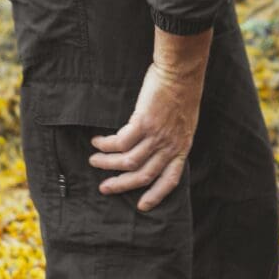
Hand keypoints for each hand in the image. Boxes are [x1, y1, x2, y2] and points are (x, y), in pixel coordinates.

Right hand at [91, 30, 210, 209]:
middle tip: (105, 188)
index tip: (142, 206)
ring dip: (108, 163)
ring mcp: (157, 135)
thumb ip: (172, 138)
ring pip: (128, 160)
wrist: (181, 72)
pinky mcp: (143, 123)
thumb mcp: (184, 122)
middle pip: (144, 175)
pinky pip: (120, 142)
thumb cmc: (182, 92)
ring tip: (94, 160)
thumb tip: (155, 148)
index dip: (156, 195)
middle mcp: (170, 146)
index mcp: (182, 147)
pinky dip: (106, 145)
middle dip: (122, 184)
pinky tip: (97, 142)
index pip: (171, 179)